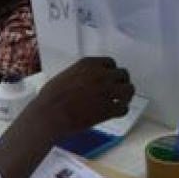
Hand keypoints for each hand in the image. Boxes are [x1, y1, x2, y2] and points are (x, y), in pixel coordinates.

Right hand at [15, 56, 133, 136]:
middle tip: (117, 91)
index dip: (111, 72)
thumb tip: (85, 81)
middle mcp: (101, 75)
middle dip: (121, 82)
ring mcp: (106, 91)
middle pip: (123, 74)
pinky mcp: (108, 109)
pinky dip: (121, 111)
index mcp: (89, 64)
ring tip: (120, 102)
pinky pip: (124, 109)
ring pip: (129, 90)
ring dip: (126, 96)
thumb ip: (80, 74)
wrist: (49, 115)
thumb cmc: (50, 97)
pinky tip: (115, 113)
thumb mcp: (65, 76)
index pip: (111, 62)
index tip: (110, 78)